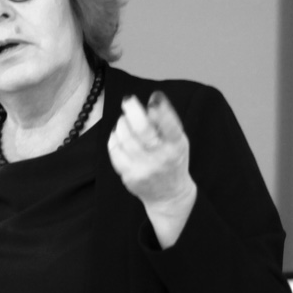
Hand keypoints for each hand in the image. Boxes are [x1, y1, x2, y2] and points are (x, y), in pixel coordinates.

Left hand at [107, 91, 196, 247]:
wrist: (169, 195)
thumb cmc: (173, 161)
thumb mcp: (177, 141)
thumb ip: (166, 123)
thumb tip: (150, 102)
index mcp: (177, 147)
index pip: (170, 126)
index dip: (161, 110)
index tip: (154, 98)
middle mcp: (162, 158)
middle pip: (143, 130)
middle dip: (133, 110)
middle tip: (128, 100)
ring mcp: (144, 168)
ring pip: (125, 138)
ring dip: (122, 123)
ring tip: (124, 119)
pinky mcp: (129, 176)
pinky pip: (115, 151)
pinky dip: (114, 138)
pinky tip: (118, 134)